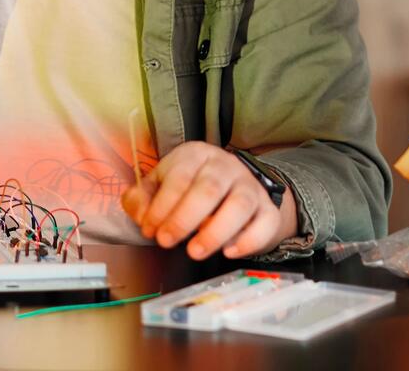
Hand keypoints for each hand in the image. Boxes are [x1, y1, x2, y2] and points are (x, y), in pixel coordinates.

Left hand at [119, 142, 297, 259]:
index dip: (161, 206)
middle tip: (167, 241)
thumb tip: (141, 216)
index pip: (179, 177)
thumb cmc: (190, 188)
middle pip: (209, 189)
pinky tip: (230, 252)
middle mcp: (225, 166)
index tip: (150, 230)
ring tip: (195, 251)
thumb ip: (142, 199)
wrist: (234, 189)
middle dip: (184, 218)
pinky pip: (265, 222)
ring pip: (239, 204)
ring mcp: (250, 186)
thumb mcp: (161, 185)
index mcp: (195, 155)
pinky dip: (249, 240)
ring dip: (216, 231)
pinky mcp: (268, 209)